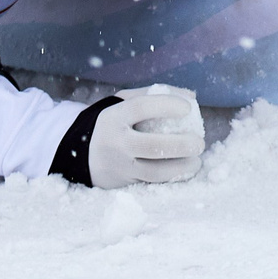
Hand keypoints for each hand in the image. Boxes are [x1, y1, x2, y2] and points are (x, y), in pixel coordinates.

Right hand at [83, 85, 204, 187]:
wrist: (78, 154)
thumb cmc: (111, 124)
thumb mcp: (122, 103)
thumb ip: (153, 95)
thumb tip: (190, 95)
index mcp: (114, 117)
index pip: (142, 108)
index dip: (167, 105)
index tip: (189, 108)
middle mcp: (115, 142)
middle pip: (152, 145)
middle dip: (181, 145)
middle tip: (200, 142)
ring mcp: (119, 166)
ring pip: (155, 171)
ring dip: (181, 167)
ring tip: (197, 160)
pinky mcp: (123, 183)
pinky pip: (151, 183)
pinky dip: (172, 178)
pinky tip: (185, 170)